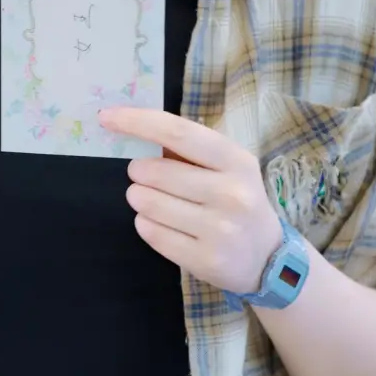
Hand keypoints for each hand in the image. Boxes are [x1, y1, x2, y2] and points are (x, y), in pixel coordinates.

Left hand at [99, 108, 283, 295]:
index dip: (138, 122)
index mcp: (236, 161)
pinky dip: (145, 224)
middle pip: (156, 172)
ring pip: (148, 204)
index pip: (178, 133)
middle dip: (137, 171)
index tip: (107, 116)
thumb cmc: (238, 201)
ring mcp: (220, 229)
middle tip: (141, 175)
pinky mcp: (205, 259)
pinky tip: (159, 223)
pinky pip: (151, 233)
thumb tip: (134, 128)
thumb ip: (188, 150)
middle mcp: (231, 193)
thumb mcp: (227, 168)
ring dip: (139, 198)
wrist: (268, 259)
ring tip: (150, 199)